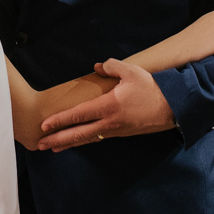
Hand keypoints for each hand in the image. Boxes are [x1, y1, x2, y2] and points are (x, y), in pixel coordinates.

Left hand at [37, 58, 174, 151]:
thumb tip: (97, 66)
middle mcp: (109, 122)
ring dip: (69, 144)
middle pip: (78, 134)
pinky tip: (77, 142)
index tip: (44, 125)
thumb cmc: (152, 88)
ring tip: (53, 148)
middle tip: (40, 145)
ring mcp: (115, 131)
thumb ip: (112, 66)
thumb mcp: (132, 71)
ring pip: (87, 139)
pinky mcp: (122, 133)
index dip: (60, 121)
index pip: (78, 115)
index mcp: (108, 106)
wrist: (174, 108)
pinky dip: (84, 141)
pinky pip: (98, 138)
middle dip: (58, 140)